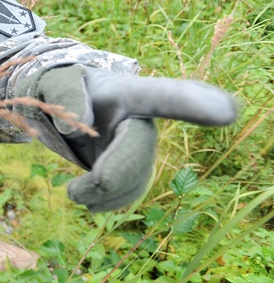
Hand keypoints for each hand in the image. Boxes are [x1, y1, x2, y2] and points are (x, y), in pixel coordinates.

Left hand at [36, 66, 237, 211]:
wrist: (69, 106)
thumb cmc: (66, 87)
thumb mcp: (55, 79)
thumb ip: (64, 90)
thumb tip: (77, 123)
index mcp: (131, 92)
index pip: (165, 97)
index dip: (193, 104)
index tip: (226, 111)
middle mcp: (146, 120)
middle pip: (137, 158)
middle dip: (105, 181)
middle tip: (71, 192)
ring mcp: (145, 145)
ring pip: (134, 182)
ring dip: (100, 196)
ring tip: (73, 192)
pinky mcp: (138, 166)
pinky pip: (131, 193)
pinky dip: (106, 203)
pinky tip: (89, 199)